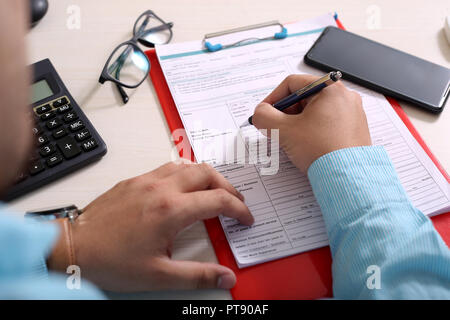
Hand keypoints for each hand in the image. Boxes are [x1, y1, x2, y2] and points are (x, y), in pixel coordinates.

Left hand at [49, 162, 253, 291]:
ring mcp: (146, 180)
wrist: (74, 247)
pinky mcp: (133, 180)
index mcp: (171, 210)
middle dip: (228, 186)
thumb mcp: (158, 275)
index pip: (219, 200)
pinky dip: (185, 173)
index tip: (245, 218)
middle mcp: (161, 188)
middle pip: (207, 173)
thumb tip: (225, 277)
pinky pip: (167, 167)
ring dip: (207, 175)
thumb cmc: (110, 260)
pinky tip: (182, 187)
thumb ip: (197, 275)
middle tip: (235, 201)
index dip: (239, 209)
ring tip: (214, 191)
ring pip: (188, 165)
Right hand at [252, 74, 370, 172]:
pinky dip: (312, 130)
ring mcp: (352, 113)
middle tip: (276, 128)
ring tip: (291, 140)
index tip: (265, 112)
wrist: (347, 177)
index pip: (292, 83)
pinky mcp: (354, 129)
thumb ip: (264, 117)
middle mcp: (345, 96)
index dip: (273, 98)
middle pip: (304, 97)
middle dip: (286, 113)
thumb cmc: (323, 151)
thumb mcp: (283, 131)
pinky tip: (306, 146)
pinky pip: (327, 123)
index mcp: (330, 88)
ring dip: (297, 123)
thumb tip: (260, 114)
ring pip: (315, 111)